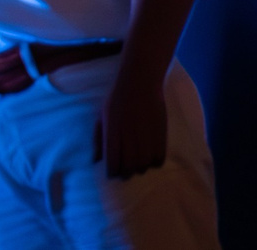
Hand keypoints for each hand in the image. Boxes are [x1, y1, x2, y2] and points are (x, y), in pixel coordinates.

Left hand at [100, 59, 169, 177]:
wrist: (140, 83)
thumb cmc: (116, 99)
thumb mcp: (102, 116)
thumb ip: (98, 139)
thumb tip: (95, 160)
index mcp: (112, 131)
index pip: (112, 160)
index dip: (111, 171)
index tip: (111, 173)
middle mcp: (130, 136)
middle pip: (129, 166)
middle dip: (124, 174)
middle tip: (122, 173)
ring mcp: (147, 136)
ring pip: (144, 165)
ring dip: (138, 169)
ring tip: (134, 166)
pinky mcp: (161, 135)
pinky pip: (158, 159)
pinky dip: (153, 163)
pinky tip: (148, 159)